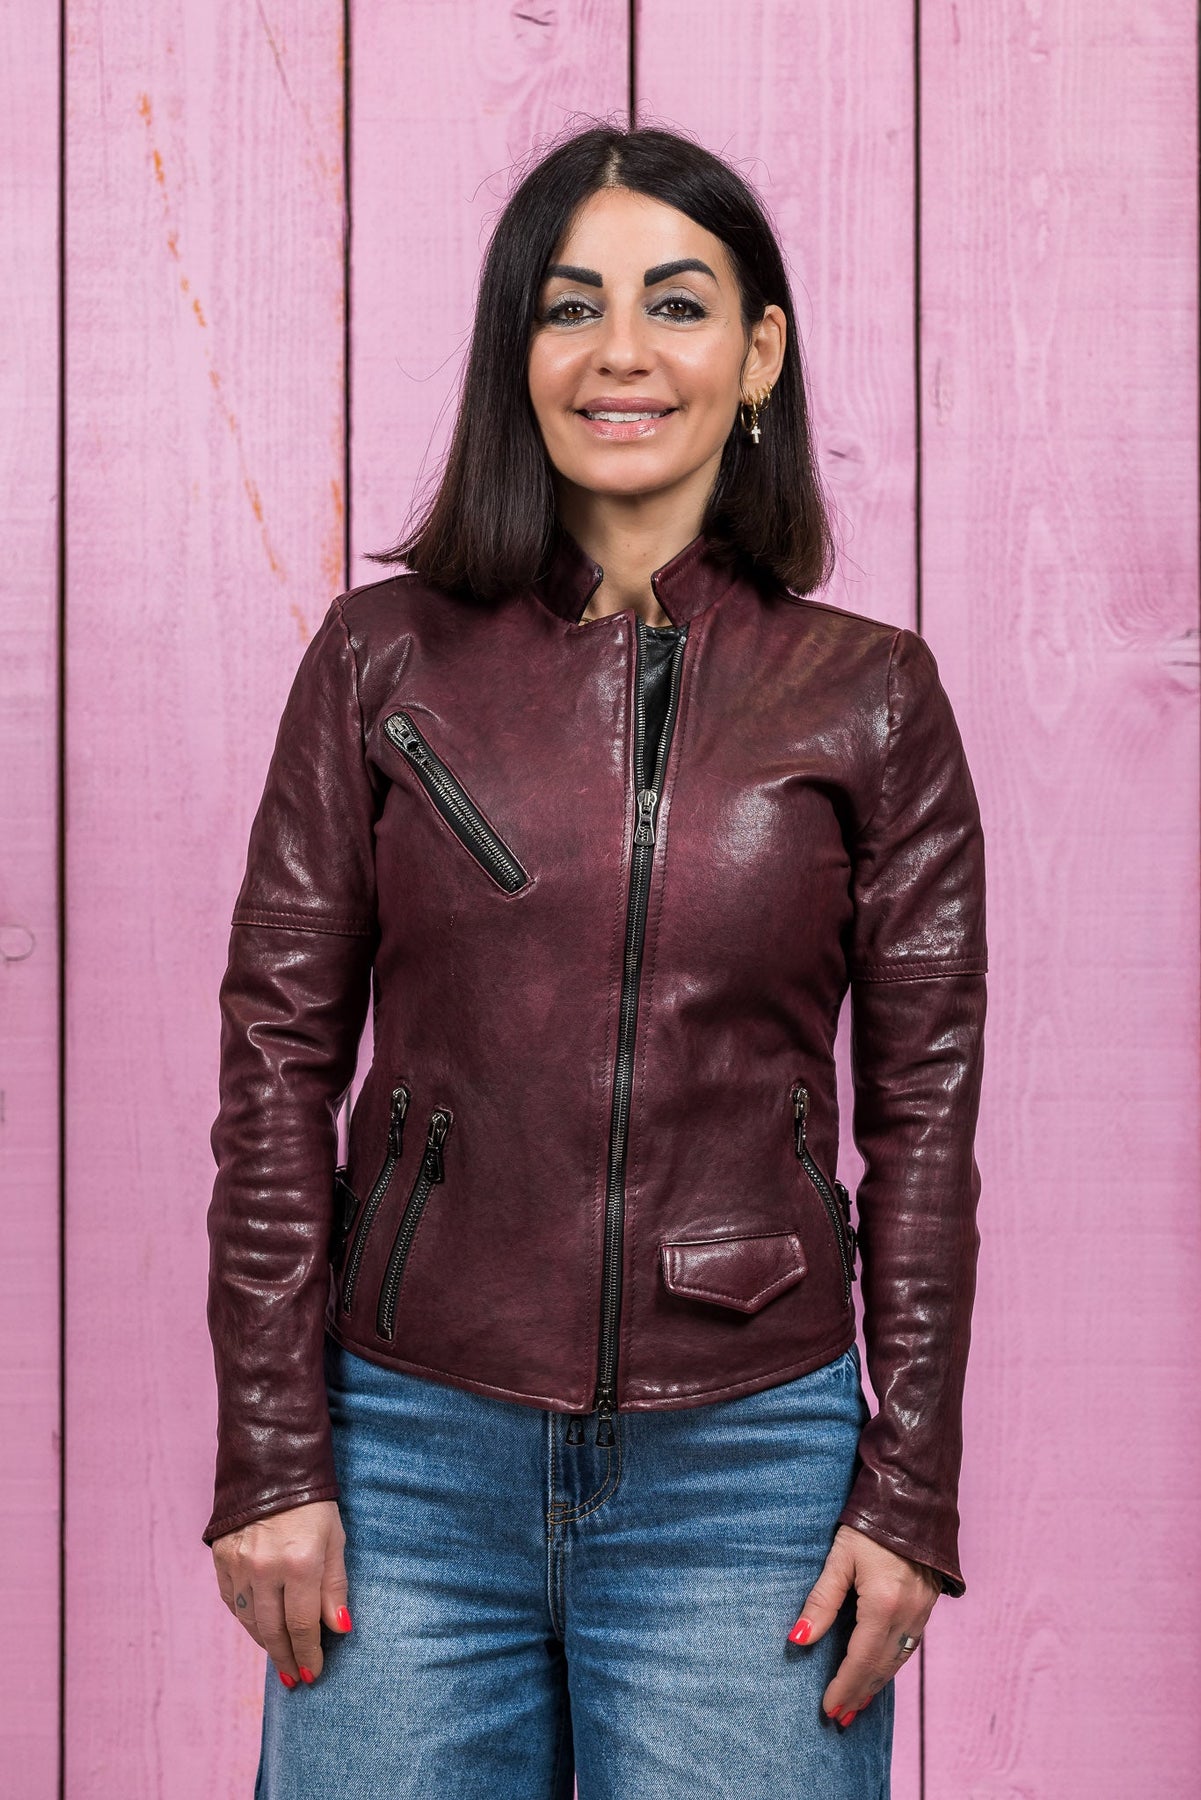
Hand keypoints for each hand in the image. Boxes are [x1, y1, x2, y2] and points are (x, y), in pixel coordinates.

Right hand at [211, 1500, 351, 1685]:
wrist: (271, 1466)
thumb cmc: (313, 1503)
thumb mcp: (335, 1539)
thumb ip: (335, 1586)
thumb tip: (339, 1629)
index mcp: (300, 1563)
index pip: (302, 1625)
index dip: (308, 1654)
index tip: (314, 1674)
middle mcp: (265, 1568)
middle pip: (273, 1631)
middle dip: (287, 1659)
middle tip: (295, 1680)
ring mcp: (239, 1564)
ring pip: (250, 1620)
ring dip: (265, 1644)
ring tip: (280, 1659)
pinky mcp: (221, 1558)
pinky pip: (231, 1602)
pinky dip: (245, 1619)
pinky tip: (258, 1628)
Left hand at [787, 1524, 940, 1724]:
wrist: (913, 1499)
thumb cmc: (870, 1524)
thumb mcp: (839, 1558)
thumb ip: (821, 1601)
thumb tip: (798, 1640)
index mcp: (884, 1605)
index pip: (861, 1660)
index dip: (844, 1687)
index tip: (828, 1709)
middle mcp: (907, 1615)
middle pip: (881, 1668)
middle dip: (859, 1694)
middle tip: (839, 1718)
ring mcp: (921, 1612)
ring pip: (897, 1661)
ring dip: (876, 1685)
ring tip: (856, 1705)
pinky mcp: (927, 1606)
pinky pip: (909, 1647)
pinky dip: (891, 1666)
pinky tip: (880, 1672)